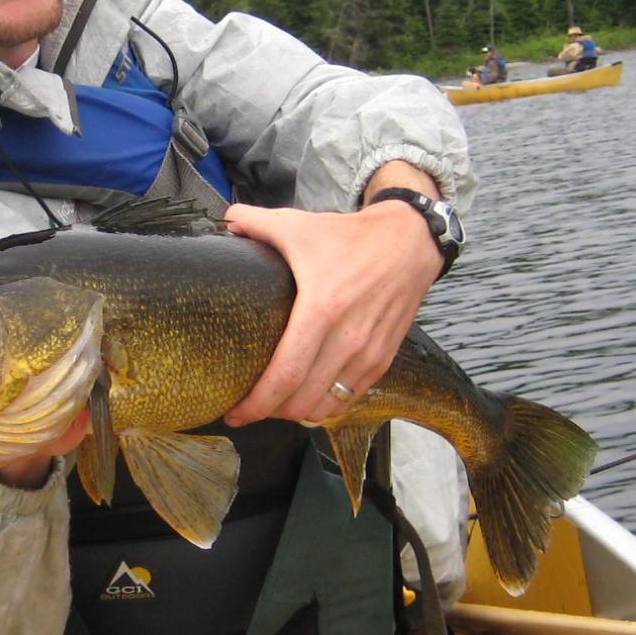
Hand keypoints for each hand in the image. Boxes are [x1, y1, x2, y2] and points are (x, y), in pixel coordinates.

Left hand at [223, 194, 442, 426]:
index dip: (256, 403)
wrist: (410, 241)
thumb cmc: (351, 237)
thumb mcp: (299, 225)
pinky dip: (325, 406)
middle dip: (269, 412)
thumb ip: (255, 221)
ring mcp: (368, 353)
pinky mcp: (383, 359)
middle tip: (247, 409)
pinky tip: (307, 398)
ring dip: (296, 413)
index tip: (233, 412)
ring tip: (274, 405)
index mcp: (322, 310)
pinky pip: (349, 399)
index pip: (284, 375)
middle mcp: (348, 339)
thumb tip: (225, 221)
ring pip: (326, 406)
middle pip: (302, 400)